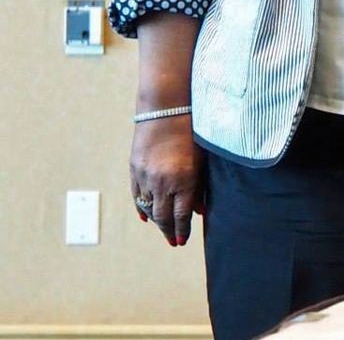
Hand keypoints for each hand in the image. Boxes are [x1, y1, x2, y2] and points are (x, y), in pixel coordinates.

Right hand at [129, 115, 202, 246]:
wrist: (166, 109)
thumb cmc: (193, 131)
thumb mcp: (203, 160)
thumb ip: (201, 186)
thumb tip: (201, 210)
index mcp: (184, 180)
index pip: (181, 215)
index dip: (181, 230)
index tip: (182, 240)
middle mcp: (163, 182)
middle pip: (163, 216)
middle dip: (168, 231)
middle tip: (173, 242)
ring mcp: (146, 176)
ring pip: (148, 207)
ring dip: (156, 221)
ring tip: (162, 230)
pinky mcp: (134, 168)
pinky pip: (137, 194)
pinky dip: (141, 207)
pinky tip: (146, 216)